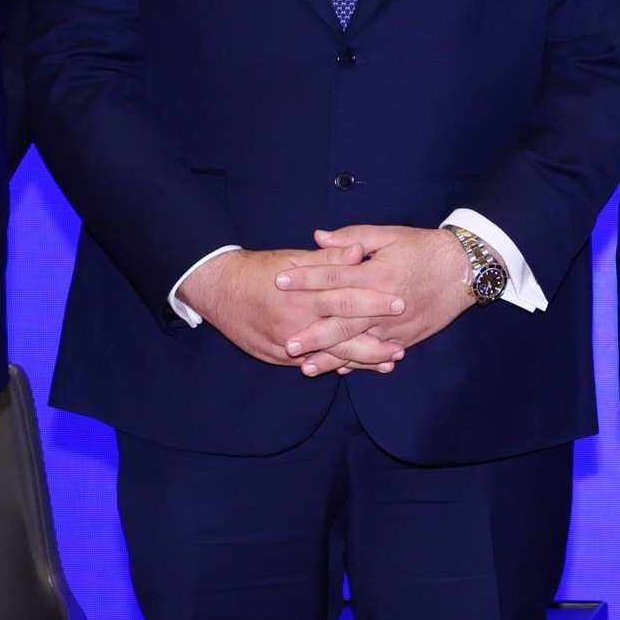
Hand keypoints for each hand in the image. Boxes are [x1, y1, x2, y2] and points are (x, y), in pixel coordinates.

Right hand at [184, 245, 406, 375]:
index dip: (374, 302)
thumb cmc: (259, 271)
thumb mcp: (293, 259)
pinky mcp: (278, 356)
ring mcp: (286, 344)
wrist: (218, 290)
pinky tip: (355, 368)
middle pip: (343, 336)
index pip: (346, 299)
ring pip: (330, 356)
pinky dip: (334, 366)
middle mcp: (296, 323)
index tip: (399, 303)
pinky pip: (311, 364)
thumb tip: (358, 251)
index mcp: (303, 295)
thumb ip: (328, 258)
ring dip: (361, 361)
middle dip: (374, 343)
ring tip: (388, 362)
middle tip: (401, 348)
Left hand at [296, 225, 482, 363]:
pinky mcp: (407, 337)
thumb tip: (319, 237)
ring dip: (332, 357)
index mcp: (378, 273)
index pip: (334, 276)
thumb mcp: (389, 235)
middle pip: (343, 321)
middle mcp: (385, 303)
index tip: (280, 282)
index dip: (305, 279)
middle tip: (287, 344)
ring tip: (306, 367)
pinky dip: (359, 362)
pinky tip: (339, 370)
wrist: (464, 269)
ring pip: (359, 344)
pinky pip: (379, 352)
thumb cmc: (424, 248)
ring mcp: (397, 325)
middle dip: (314, 335)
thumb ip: (352, 237)